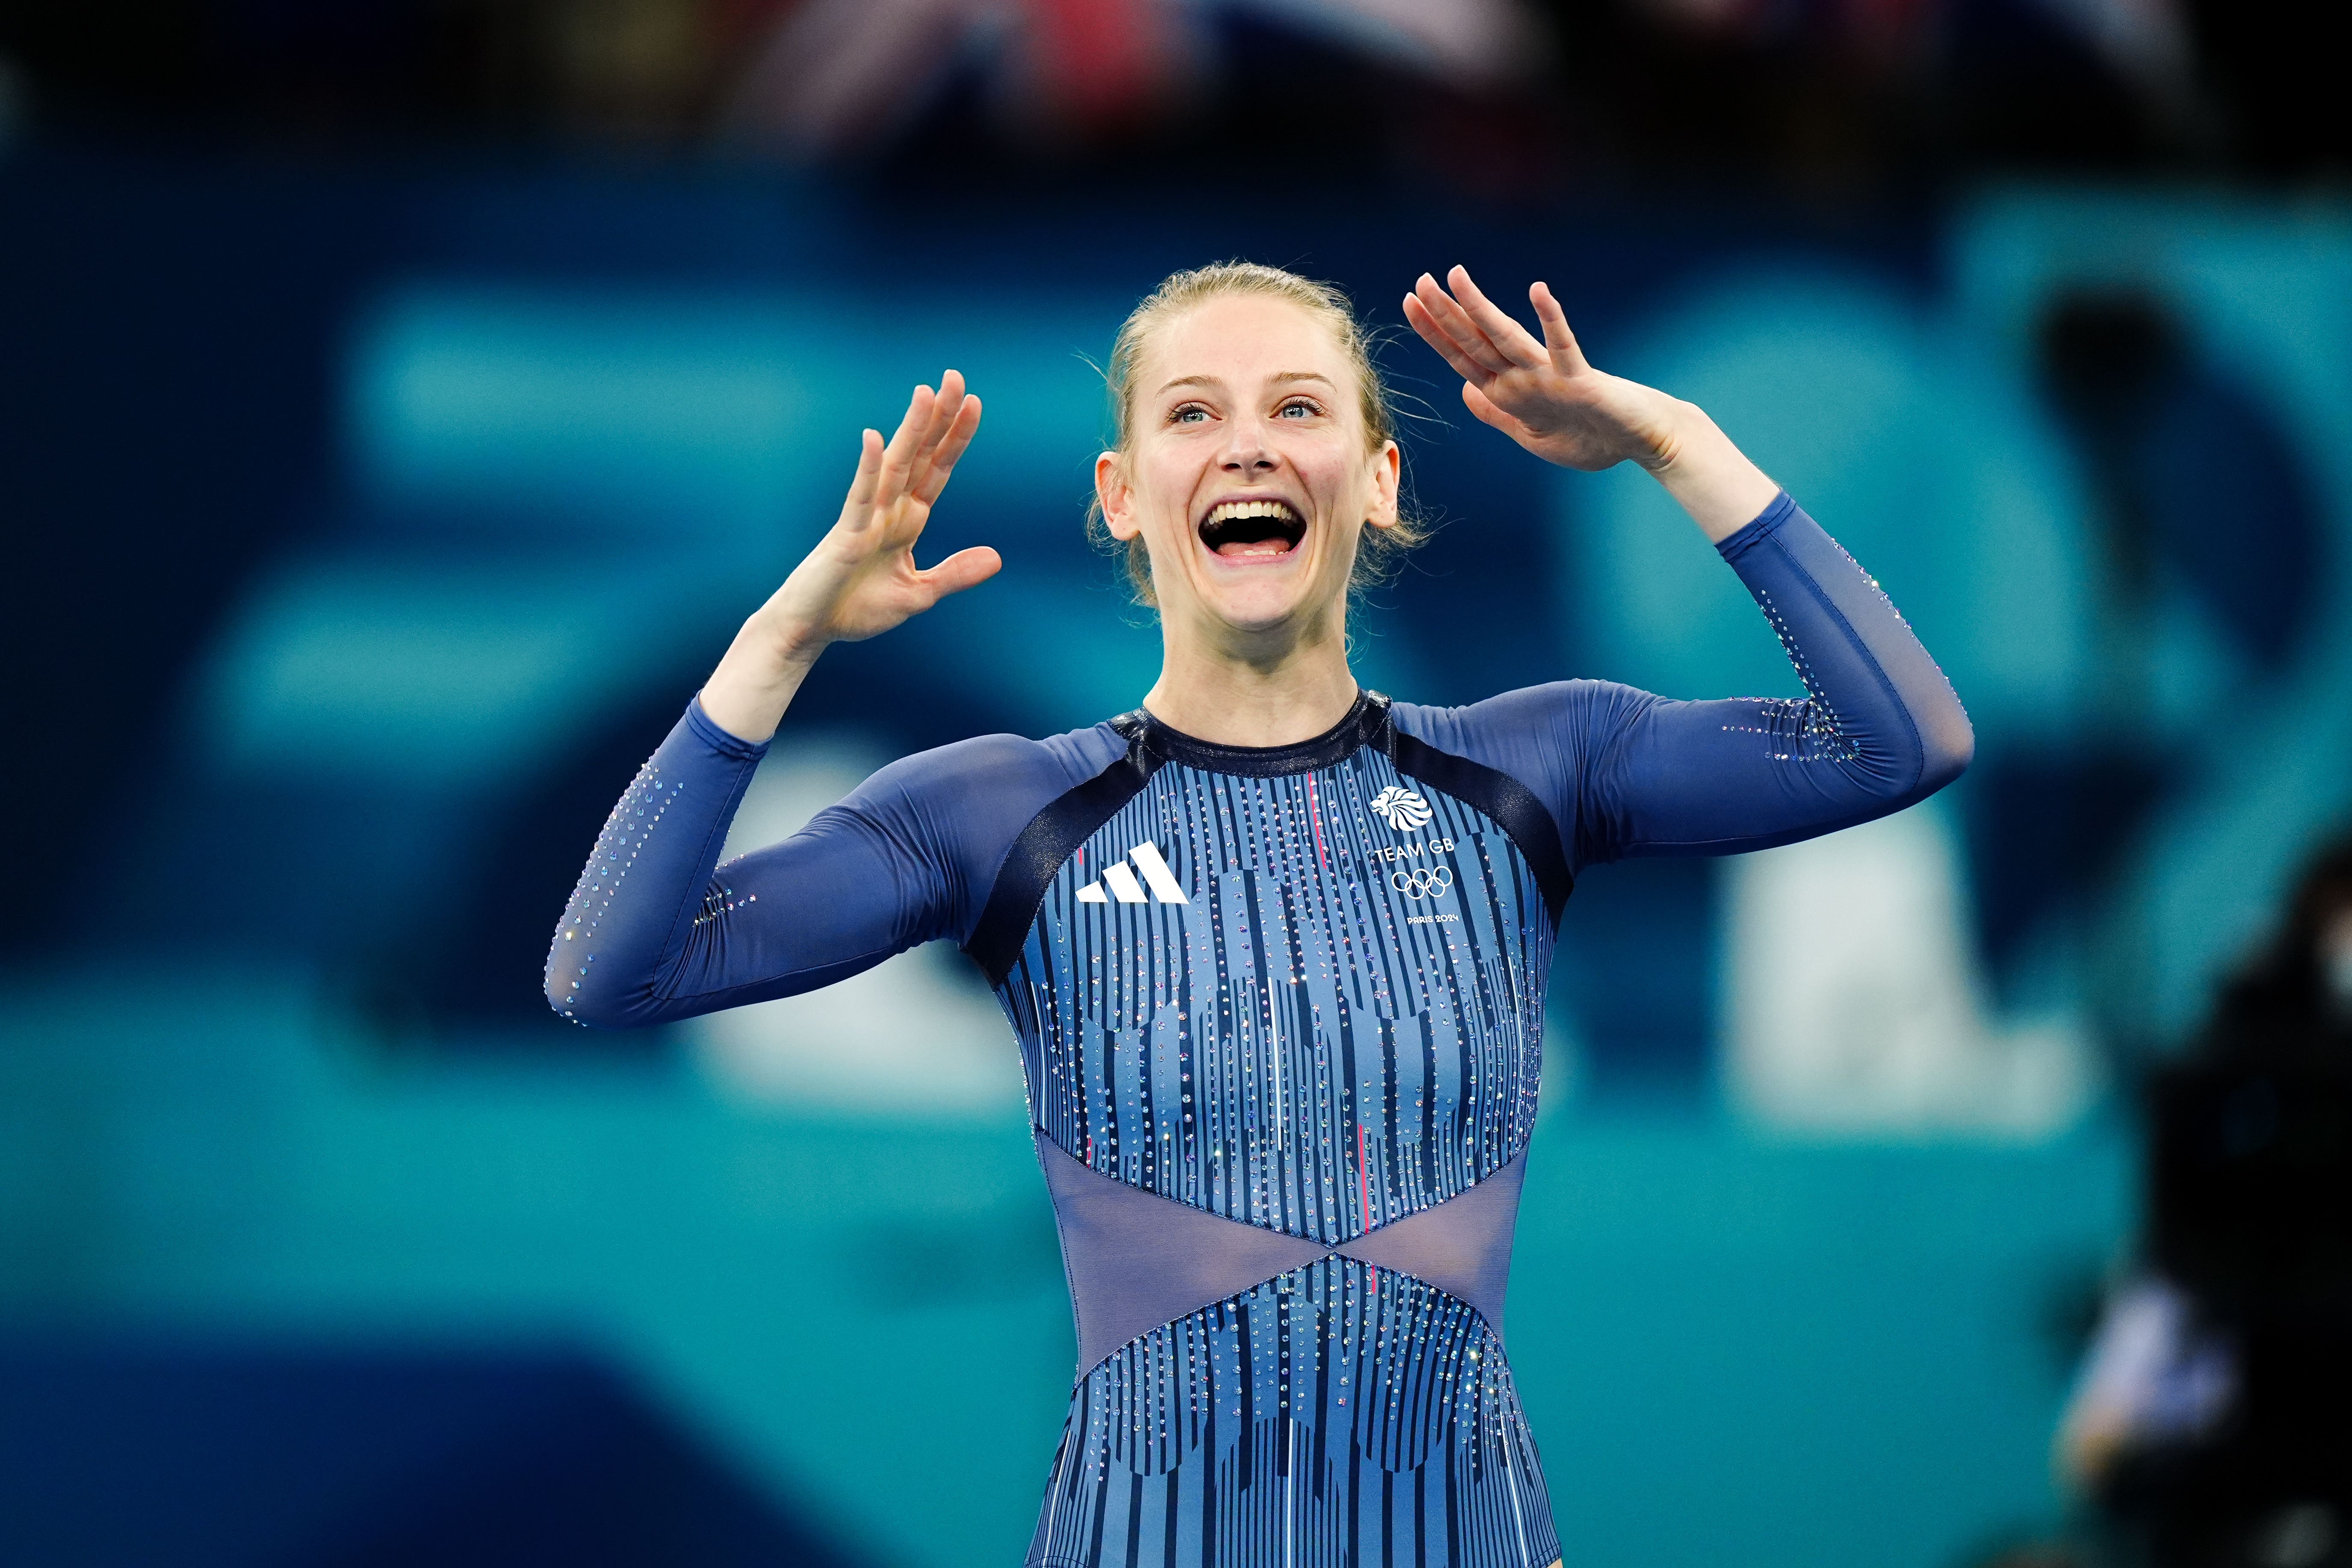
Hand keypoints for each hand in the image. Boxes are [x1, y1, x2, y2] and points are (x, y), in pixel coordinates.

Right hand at [700, 371, 996, 740]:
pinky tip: (875, 440)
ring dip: (910, 431)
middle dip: (938, 418)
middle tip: (955, 377)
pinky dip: (867, 470)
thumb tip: (997, 558)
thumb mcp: (919, 594)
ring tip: (925, 393)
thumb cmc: (856, 608)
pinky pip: (859, 497)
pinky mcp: (846, 535)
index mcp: (908, 520)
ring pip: (894, 466)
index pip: (938, 470)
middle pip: (920, 455)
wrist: (812, 629)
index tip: (974, 403)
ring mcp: (866, 518)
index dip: (955, 438)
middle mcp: (888, 509)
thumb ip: (954, 574)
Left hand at [1404, 267, 1680, 472]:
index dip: (1435, 332)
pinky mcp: (1580, 380)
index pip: (1462, 357)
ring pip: (1507, 337)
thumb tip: (1464, 391)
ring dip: (1479, 308)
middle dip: (1445, 314)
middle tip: (1419, 280)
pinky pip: (1563, 347)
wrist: (1642, 443)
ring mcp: (1550, 376)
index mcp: (1510, 393)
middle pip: (1476, 341)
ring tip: (1455, 277)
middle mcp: (1524, 377)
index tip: (1409, 303)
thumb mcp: (1531, 435)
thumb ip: (1497, 414)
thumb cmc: (1592, 439)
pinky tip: (1538, 291)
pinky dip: (1550, 319)